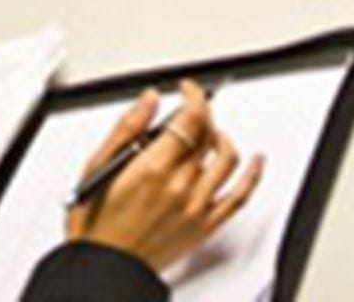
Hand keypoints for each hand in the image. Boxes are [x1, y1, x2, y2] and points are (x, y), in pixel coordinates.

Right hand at [66, 80, 262, 274]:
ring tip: (212, 130)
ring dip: (222, 136)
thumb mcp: (99, 163)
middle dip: (202, 113)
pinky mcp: (205, 226)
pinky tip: (256, 162)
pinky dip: (252, 175)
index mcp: (153, 167)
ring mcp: (197, 207)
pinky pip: (239, 197)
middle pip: (207, 135)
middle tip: (191, 107)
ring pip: (226, 159)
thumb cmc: (97, 219)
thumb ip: (128, 127)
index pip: (190, 119)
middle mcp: (180, 186)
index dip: (194, 96)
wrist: (106, 264)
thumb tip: (149, 99)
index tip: (187, 88)